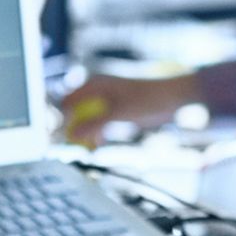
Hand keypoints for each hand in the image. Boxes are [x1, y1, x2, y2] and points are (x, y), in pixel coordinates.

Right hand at [60, 74, 200, 146]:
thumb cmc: (147, 98)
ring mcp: (106, 103)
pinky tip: (97, 148)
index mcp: (95, 85)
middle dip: (71, 129)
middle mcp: (97, 92)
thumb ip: (94, 124)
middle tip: (68, 147)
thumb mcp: (118, 113)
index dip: (62, 118)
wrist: (173, 98)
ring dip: (84, 135)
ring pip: (87, 121)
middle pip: (75, 112)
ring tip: (82, 151)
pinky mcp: (116, 113)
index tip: (61, 137)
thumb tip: (71, 135)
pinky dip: (97, 136)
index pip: (68, 101)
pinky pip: (99, 125)